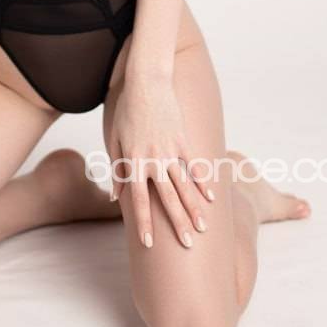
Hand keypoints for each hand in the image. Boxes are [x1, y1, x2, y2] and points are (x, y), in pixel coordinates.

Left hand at [107, 72, 213, 247]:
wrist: (147, 82)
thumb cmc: (127, 111)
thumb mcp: (116, 139)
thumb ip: (118, 170)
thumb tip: (115, 197)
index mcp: (134, 161)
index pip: (138, 199)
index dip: (143, 222)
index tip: (148, 243)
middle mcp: (153, 159)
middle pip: (166, 198)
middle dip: (177, 223)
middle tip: (187, 245)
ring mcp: (170, 150)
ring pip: (184, 186)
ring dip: (194, 208)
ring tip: (203, 227)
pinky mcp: (183, 140)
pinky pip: (194, 166)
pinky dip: (203, 182)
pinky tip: (211, 197)